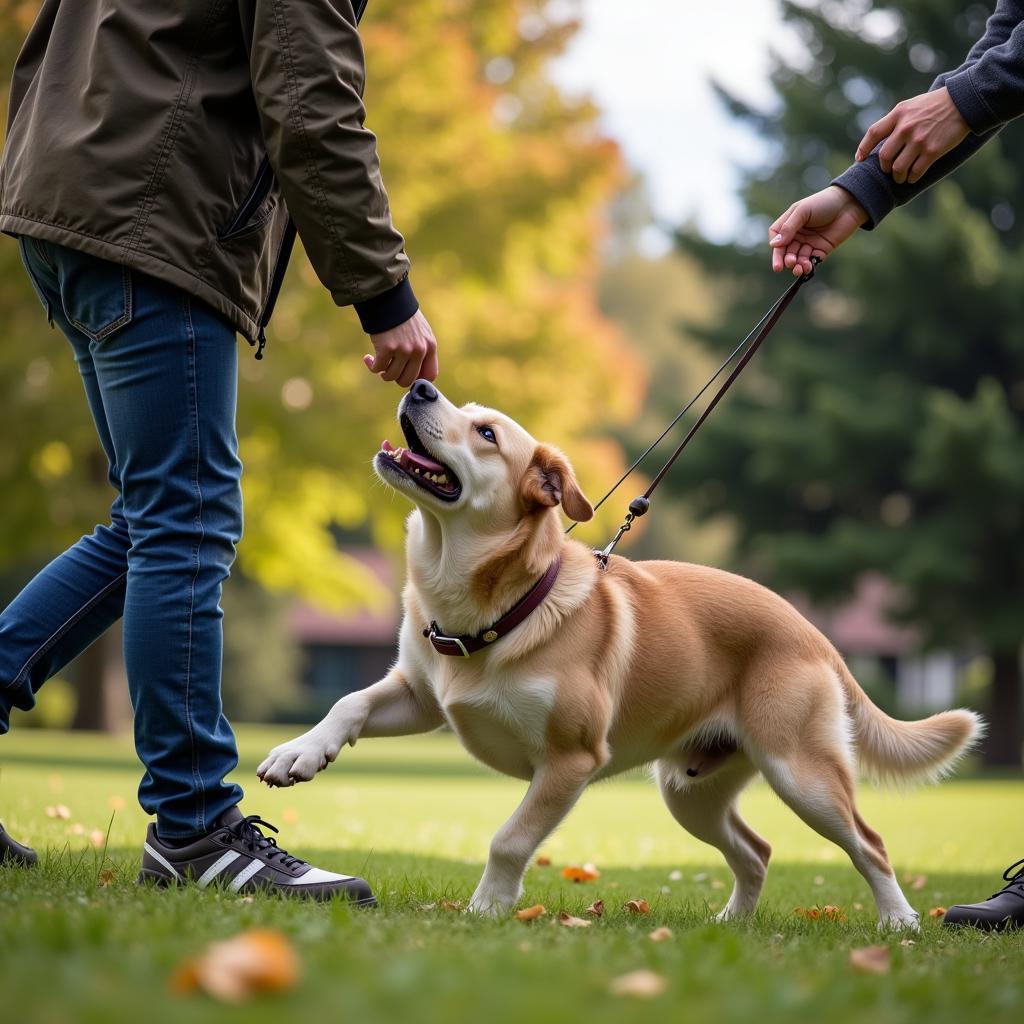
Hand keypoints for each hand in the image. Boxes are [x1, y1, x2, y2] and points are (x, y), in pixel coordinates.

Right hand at [363, 309, 437, 386]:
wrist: (388, 298)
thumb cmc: (403, 316)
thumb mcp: (421, 332)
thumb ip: (422, 350)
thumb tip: (415, 374)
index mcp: (430, 346)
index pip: (430, 375)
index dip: (417, 380)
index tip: (406, 375)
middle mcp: (419, 350)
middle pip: (408, 380)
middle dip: (397, 378)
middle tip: (389, 370)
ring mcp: (403, 350)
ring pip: (391, 376)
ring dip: (382, 372)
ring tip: (378, 363)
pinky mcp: (387, 348)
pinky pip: (378, 368)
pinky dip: (371, 365)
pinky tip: (368, 359)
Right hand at [769, 185, 867, 275]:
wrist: (849, 204)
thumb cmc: (823, 202)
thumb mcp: (802, 211)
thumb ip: (788, 228)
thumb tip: (774, 245)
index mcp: (790, 223)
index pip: (776, 238)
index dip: (776, 246)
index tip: (778, 249)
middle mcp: (798, 234)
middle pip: (786, 251)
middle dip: (785, 259)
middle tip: (789, 264)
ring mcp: (809, 243)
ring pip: (798, 258)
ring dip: (796, 265)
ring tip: (798, 269)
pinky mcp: (821, 250)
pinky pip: (811, 261)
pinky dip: (807, 266)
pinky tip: (807, 268)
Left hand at [855, 86, 969, 183]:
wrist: (963, 102)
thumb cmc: (934, 105)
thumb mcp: (910, 106)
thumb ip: (895, 121)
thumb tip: (879, 142)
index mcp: (898, 114)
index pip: (873, 133)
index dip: (863, 148)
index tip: (860, 159)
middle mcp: (906, 128)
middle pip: (884, 157)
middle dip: (884, 168)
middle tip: (889, 170)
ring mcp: (919, 140)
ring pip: (898, 168)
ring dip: (898, 176)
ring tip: (901, 176)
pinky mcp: (932, 150)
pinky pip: (915, 172)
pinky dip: (912, 178)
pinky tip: (913, 177)